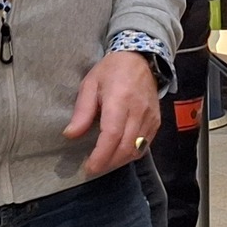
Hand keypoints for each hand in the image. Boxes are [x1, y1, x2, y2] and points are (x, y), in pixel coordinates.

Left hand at [66, 49, 160, 176]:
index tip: (89, 167)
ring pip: (137, 149)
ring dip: (120, 161)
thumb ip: (82, 111)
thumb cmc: (111, 71)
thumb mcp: (90, 85)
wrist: (140, 59)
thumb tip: (71, 135)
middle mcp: (138, 111)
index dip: (101, 155)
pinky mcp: (156, 121)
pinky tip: (119, 153)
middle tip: (93, 168)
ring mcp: (150, 117)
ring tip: (105, 162)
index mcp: (120, 100)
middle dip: (109, 163)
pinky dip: (131, 153)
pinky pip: (145, 145)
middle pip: (126, 147)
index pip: (112, 135)